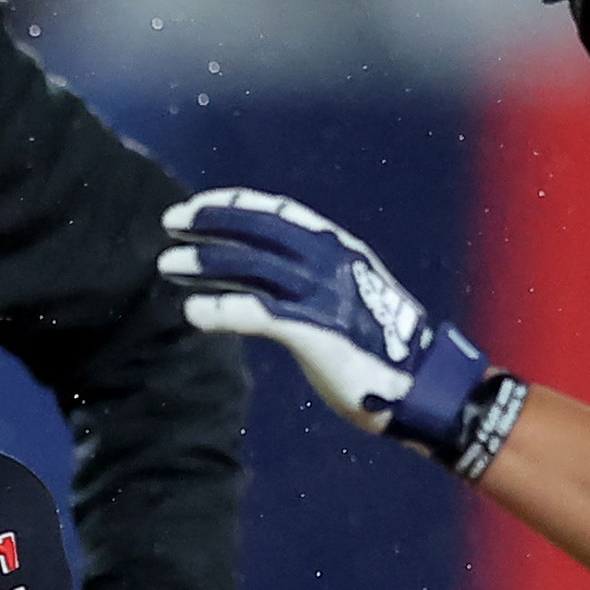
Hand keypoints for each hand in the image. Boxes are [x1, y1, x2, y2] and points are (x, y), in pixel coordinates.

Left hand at [157, 190, 493, 460]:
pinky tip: (192, 313)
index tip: (200, 205)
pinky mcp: (315, 332)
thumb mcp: (348, 297)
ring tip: (167, 266)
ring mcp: (323, 295)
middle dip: (209, 221)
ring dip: (204, 262)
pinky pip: (258, 313)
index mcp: (339, 249)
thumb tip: (270, 278)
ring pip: (251, 267)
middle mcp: (329, 262)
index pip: (278, 212)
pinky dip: (221, 310)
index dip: (235, 204)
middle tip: (169, 223)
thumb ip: (314, 281)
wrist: (421, 385)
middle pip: (257, 230)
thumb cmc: (381, 349)